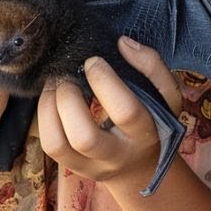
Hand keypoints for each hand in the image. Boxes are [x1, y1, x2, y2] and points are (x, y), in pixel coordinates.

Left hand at [37, 36, 183, 185]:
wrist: (141, 166)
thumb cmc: (155, 121)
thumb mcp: (167, 95)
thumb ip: (153, 66)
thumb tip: (122, 43)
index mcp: (145, 135)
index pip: (125, 112)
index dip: (104, 81)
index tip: (93, 61)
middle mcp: (117, 156)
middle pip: (84, 137)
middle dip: (69, 98)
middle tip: (68, 75)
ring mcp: (90, 165)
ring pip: (57, 144)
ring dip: (49, 106)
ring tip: (56, 84)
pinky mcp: (70, 166)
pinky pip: (49, 144)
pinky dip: (44, 115)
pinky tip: (52, 98)